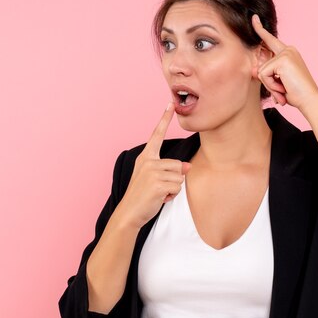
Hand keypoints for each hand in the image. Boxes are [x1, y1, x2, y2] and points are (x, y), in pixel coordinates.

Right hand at [116, 103, 190, 228]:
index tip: (170, 104)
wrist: (129, 213)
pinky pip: (177, 187)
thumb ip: (169, 170)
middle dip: (173, 179)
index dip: (164, 119)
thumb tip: (188, 167)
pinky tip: (159, 198)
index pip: (157, 135)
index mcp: (145, 157)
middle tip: (158, 188)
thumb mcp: (154, 179)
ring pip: (179, 176)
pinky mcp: (157, 183)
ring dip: (172, 188)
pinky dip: (171, 195)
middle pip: (177, 164)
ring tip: (158, 193)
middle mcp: (148, 161)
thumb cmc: (142, 196)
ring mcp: (151, 171)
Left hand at [252, 14, 317, 110]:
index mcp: (288, 53)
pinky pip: (264, 74)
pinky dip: (271, 85)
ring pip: (262, 71)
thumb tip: (254, 71)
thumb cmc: (296, 94)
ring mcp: (286, 53)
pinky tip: (283, 88)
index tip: (254, 18)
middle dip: (267, 82)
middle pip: (261, 64)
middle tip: (283, 90)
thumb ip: (267, 75)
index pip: (270, 40)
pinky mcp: (282, 60)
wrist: (310, 100)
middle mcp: (288, 50)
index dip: (260, 30)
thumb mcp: (279, 82)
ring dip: (270, 85)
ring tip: (284, 89)